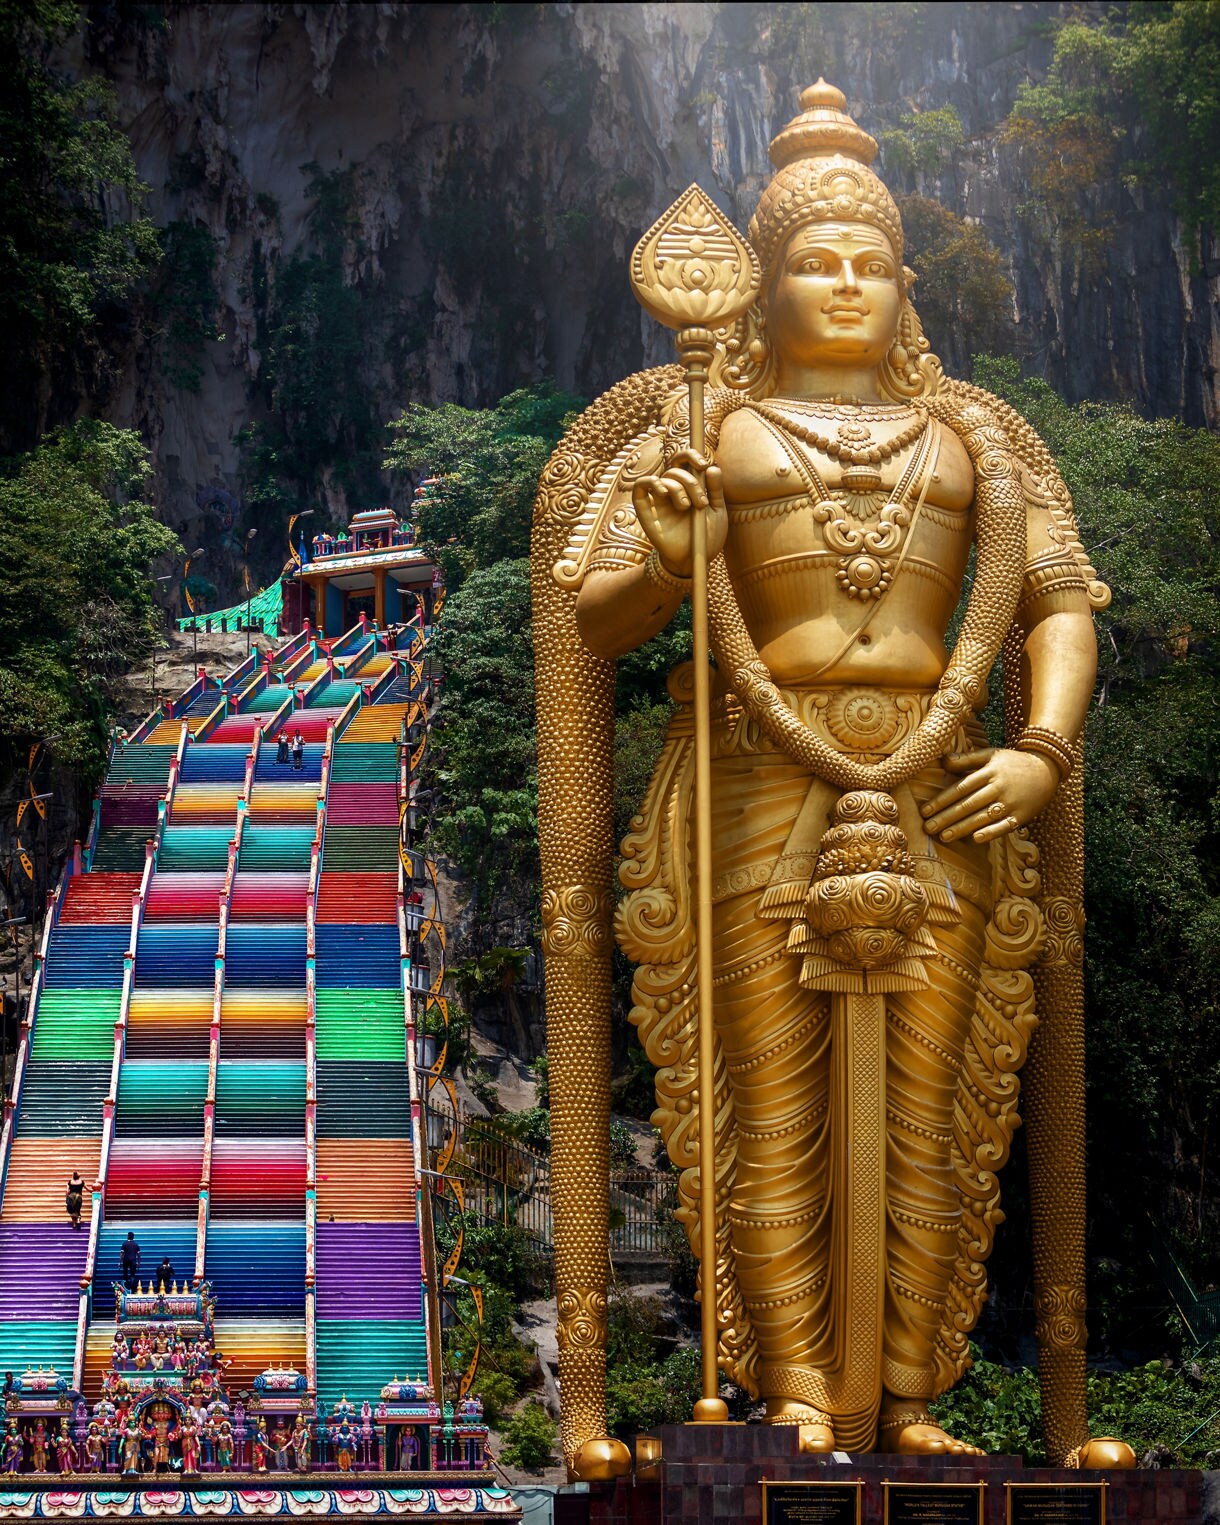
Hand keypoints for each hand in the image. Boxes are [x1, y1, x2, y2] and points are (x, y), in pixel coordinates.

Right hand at [631, 450, 728, 577]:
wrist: (694, 560)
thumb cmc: (706, 537)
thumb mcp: (717, 512)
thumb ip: (715, 490)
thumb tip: (712, 468)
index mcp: (690, 487)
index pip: (685, 461)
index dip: (691, 456)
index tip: (703, 464)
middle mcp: (673, 490)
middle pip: (676, 470)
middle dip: (692, 482)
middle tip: (701, 503)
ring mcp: (659, 500)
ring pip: (664, 478)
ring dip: (678, 489)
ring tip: (687, 507)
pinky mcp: (645, 510)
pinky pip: (640, 487)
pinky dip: (651, 483)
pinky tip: (663, 493)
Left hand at [921, 748, 1059, 843]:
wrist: (1047, 768)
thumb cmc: (1012, 762)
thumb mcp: (990, 755)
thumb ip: (966, 759)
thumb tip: (942, 761)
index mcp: (988, 772)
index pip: (960, 788)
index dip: (941, 800)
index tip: (925, 811)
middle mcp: (998, 787)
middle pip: (968, 804)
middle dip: (946, 817)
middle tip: (927, 828)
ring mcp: (1011, 802)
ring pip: (983, 817)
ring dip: (962, 828)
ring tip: (944, 836)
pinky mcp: (1022, 815)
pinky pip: (1005, 826)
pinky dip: (991, 832)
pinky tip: (976, 839)